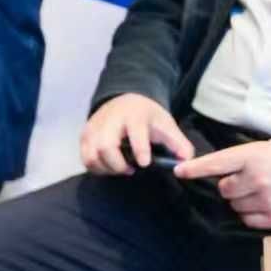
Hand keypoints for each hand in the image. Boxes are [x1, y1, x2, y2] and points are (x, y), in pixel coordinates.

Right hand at [80, 92, 195, 174]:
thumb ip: (179, 145)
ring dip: (106, 168)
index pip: (135, 132)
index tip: (143, 164)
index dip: (139, 149)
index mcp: (135, 116)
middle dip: (117, 165)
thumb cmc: (148, 117)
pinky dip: (96, 167)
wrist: (126, 100)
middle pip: (106, 146)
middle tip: (131, 170)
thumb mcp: (167, 125)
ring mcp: (95, 127)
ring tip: (120, 169)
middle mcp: (111, 120)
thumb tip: (185, 164)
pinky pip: (85, 157)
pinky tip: (110, 167)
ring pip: (91, 154)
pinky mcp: (85, 134)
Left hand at [175, 135, 270, 229]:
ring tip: (263, 190)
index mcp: (254, 156)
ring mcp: (267, 201)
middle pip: (224, 189)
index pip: (216, 163)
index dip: (195, 168)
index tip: (179, 171)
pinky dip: (252, 213)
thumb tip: (225, 168)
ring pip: (236, 206)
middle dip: (231, 184)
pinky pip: (249, 220)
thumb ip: (247, 157)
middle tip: (249, 178)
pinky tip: (268, 203)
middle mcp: (257, 179)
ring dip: (242, 199)